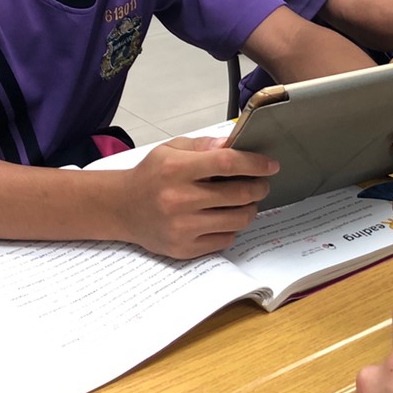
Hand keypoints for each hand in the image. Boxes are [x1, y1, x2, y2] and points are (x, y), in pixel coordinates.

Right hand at [121, 137, 277, 258]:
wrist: (121, 208)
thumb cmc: (150, 176)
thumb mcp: (170, 150)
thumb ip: (203, 146)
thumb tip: (234, 144)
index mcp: (176, 170)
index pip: (226, 163)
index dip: (254, 164)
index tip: (270, 165)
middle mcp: (179, 200)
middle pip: (239, 194)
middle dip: (259, 187)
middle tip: (262, 183)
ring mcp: (182, 227)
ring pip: (238, 220)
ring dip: (250, 209)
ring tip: (245, 201)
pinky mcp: (184, 248)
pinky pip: (225, 239)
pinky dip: (232, 228)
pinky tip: (225, 217)